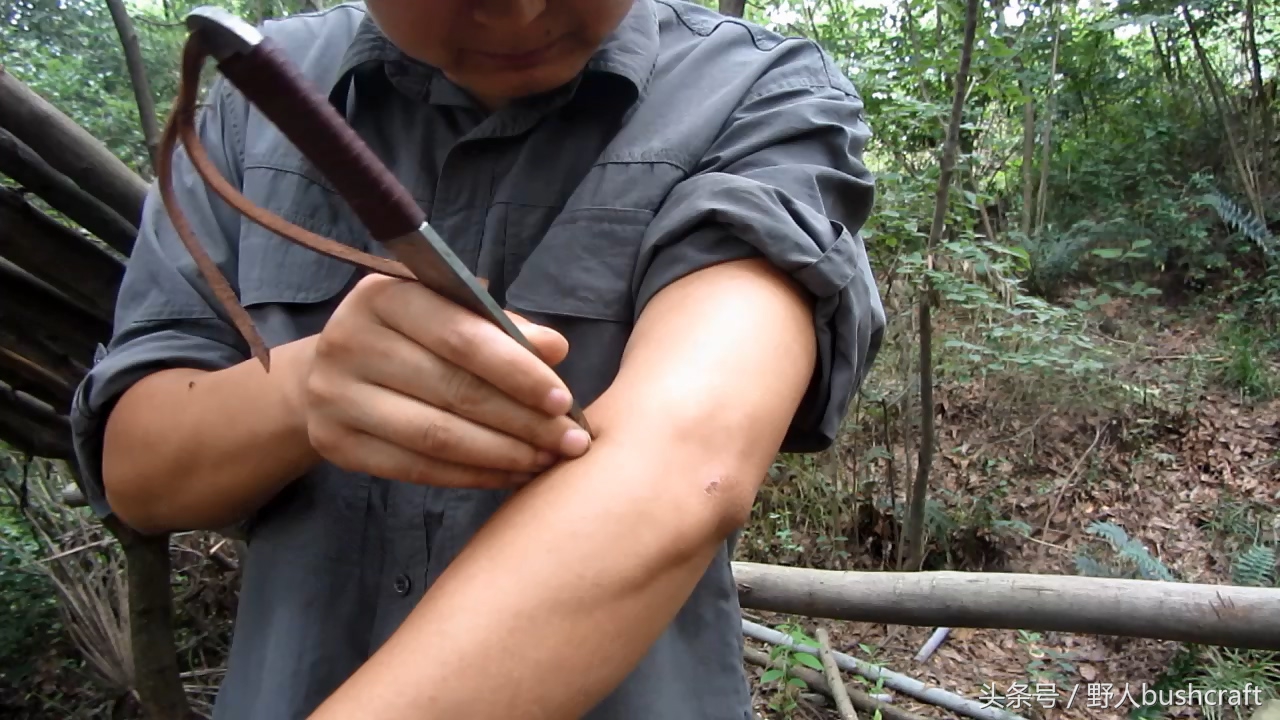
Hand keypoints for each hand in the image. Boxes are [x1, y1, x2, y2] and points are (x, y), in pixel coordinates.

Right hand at [301, 273, 591, 488]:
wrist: (329, 372)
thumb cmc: (409, 337)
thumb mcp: (447, 314)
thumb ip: (500, 329)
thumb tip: (555, 349)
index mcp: (384, 296)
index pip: (461, 336)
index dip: (518, 370)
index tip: (563, 400)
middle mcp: (350, 342)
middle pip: (453, 389)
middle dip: (522, 420)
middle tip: (569, 441)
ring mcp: (336, 396)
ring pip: (437, 437)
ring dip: (503, 454)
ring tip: (547, 461)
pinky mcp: (336, 444)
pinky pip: (417, 469)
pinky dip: (473, 476)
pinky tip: (511, 474)